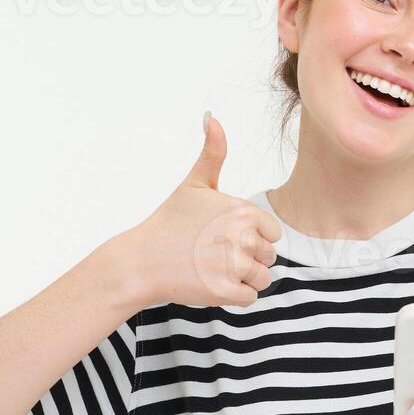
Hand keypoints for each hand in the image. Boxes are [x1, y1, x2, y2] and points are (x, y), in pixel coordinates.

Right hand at [107, 113, 283, 307]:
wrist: (141, 261)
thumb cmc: (169, 222)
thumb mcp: (194, 183)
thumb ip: (212, 152)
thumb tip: (211, 116)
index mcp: (243, 211)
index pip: (272, 233)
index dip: (251, 237)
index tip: (224, 236)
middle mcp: (243, 237)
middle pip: (268, 257)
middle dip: (247, 259)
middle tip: (213, 254)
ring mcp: (234, 266)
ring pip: (262, 279)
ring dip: (242, 279)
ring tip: (213, 269)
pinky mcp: (225, 292)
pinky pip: (250, 298)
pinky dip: (233, 296)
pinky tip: (211, 283)